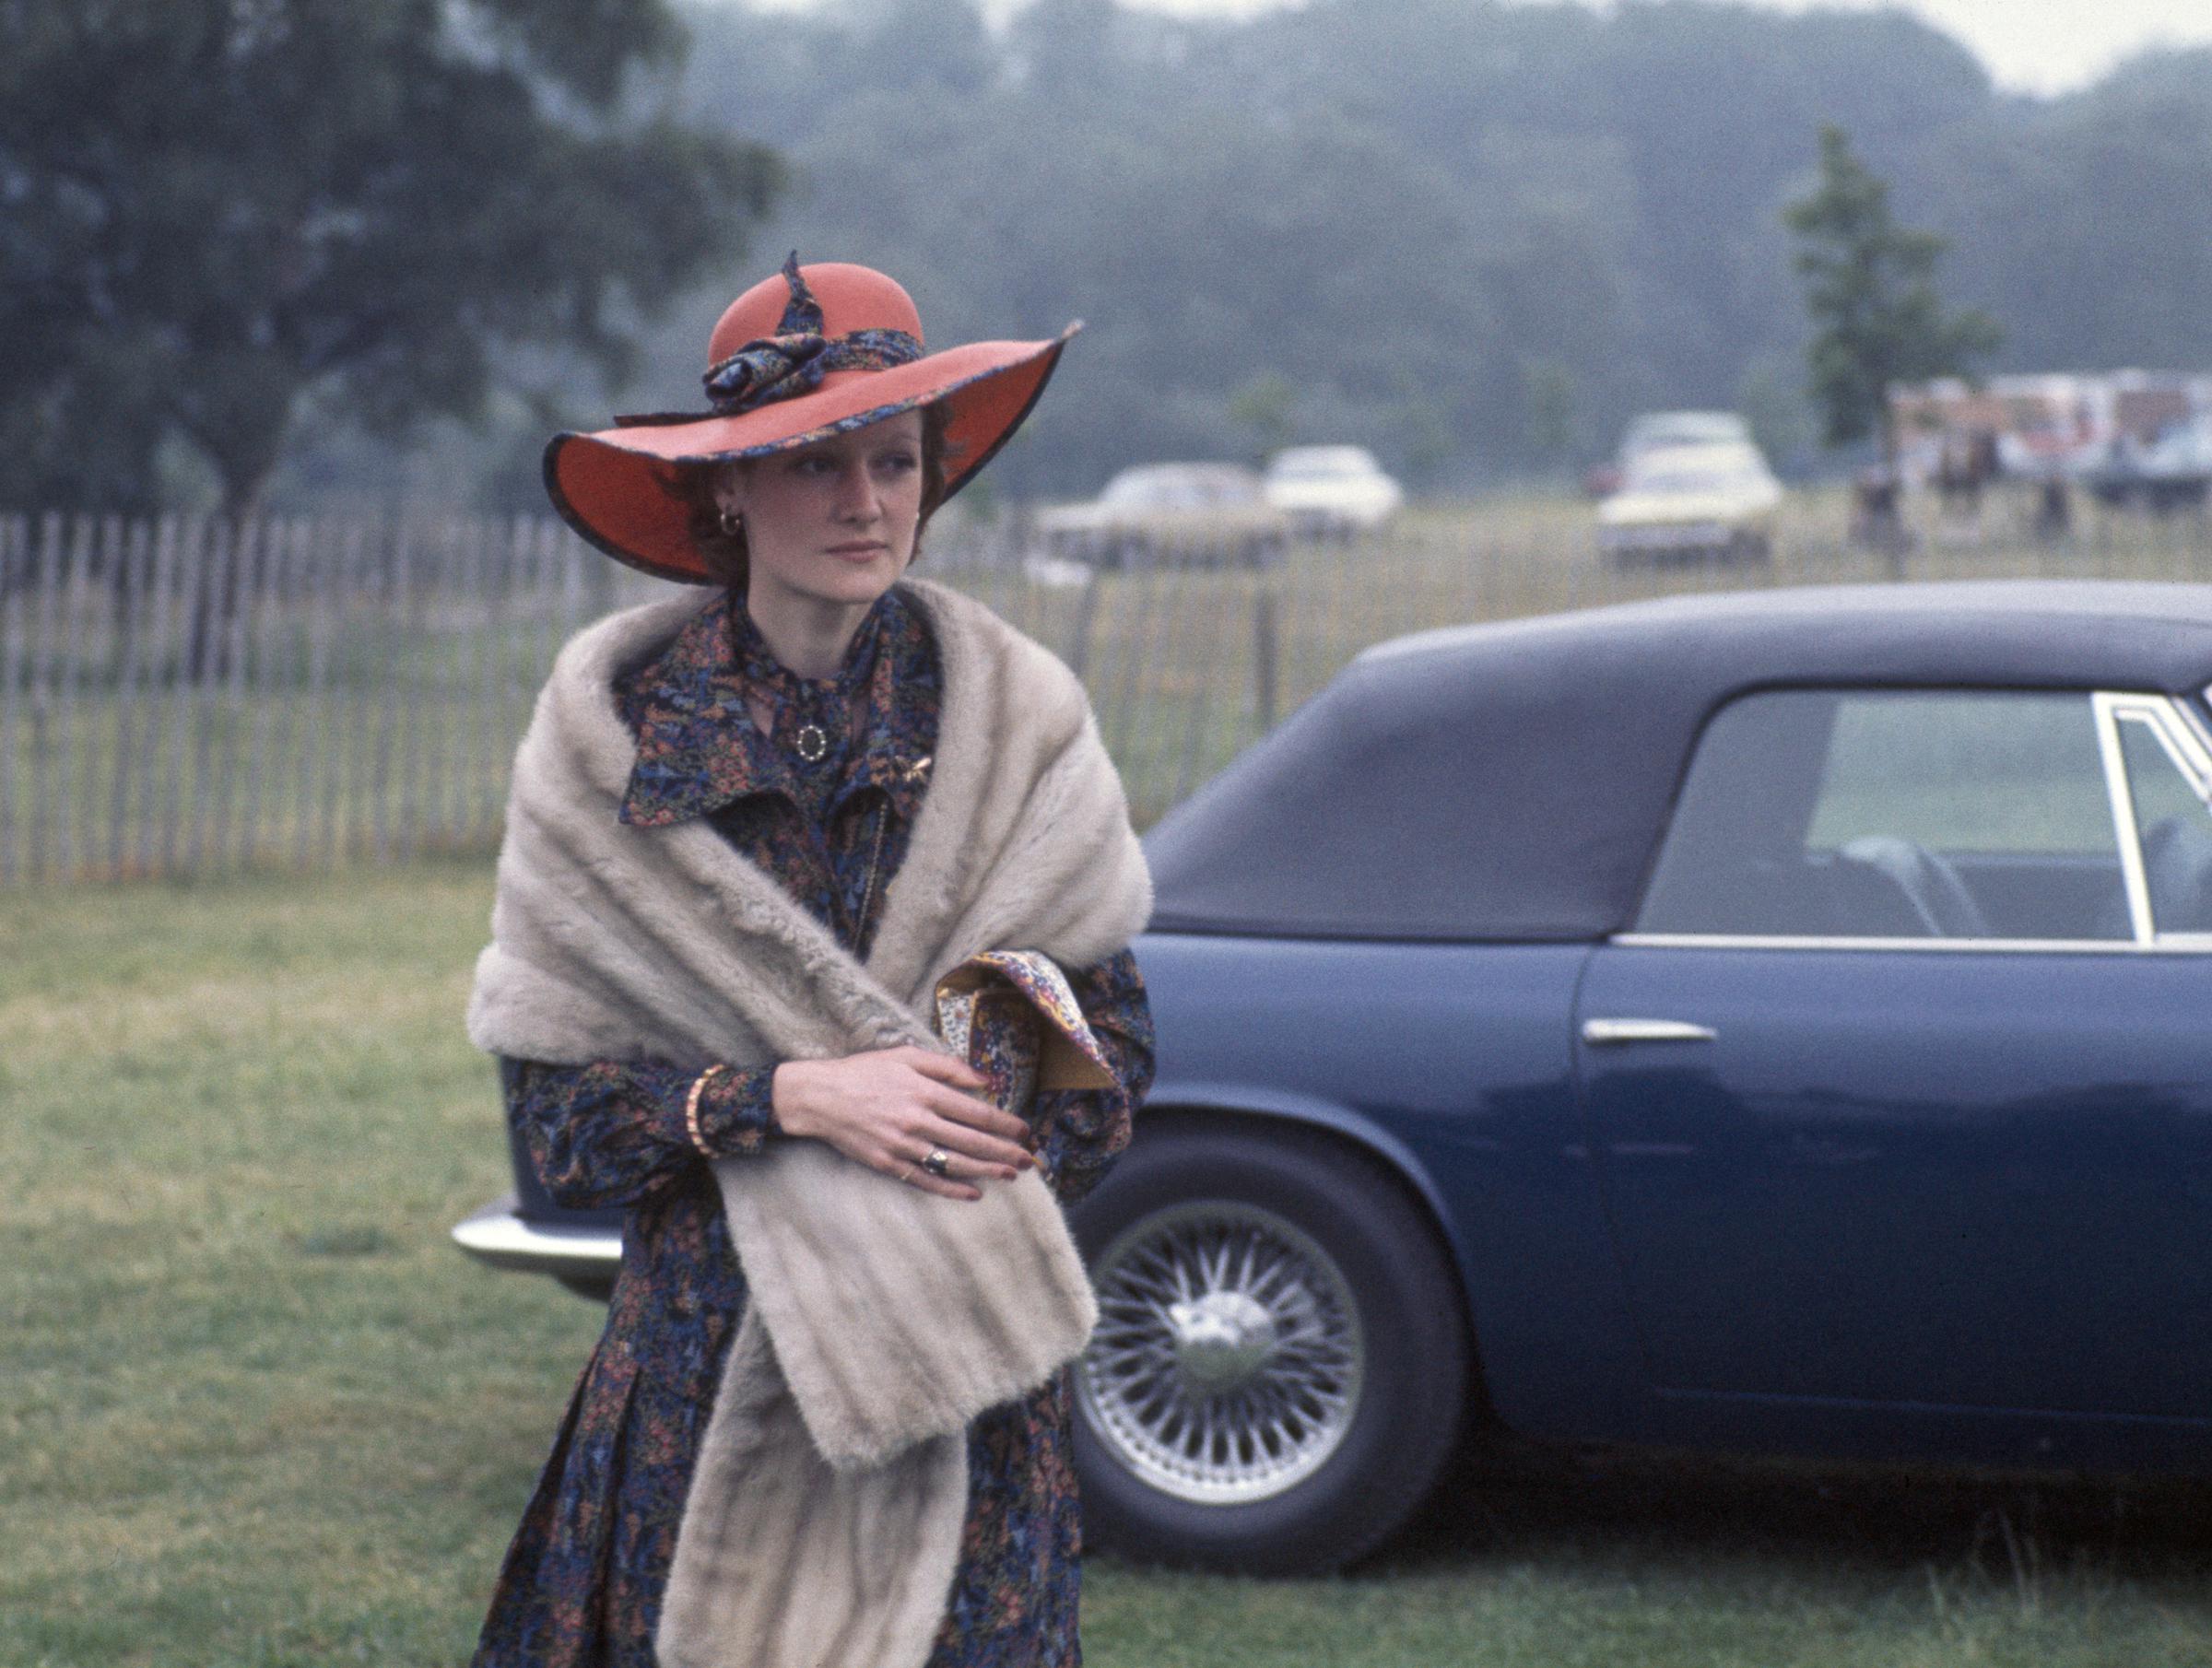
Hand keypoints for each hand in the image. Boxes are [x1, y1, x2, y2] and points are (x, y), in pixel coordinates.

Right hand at [771, 1045, 1036, 1201]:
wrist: (820, 1097)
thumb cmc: (865, 1072)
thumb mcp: (906, 1056)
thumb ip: (948, 1066)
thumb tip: (985, 1080)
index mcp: (924, 1092)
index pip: (976, 1112)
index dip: (1005, 1124)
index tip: (1025, 1130)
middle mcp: (917, 1121)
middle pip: (972, 1141)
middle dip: (1005, 1151)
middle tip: (1030, 1159)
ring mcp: (903, 1146)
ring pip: (954, 1163)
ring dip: (987, 1171)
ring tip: (1012, 1174)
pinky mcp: (889, 1164)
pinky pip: (927, 1181)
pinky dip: (952, 1189)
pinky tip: (974, 1193)